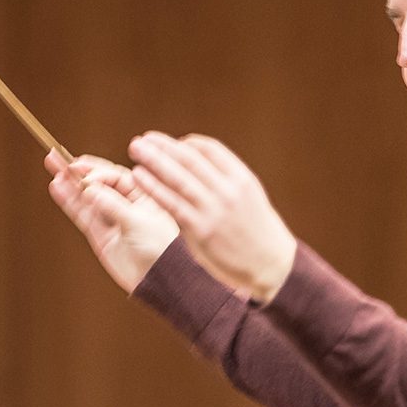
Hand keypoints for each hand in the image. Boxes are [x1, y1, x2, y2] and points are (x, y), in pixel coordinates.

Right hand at [46, 151, 179, 292]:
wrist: (160, 279)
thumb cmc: (161, 249)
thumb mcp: (139, 223)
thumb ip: (114, 206)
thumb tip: (91, 189)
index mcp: (143, 197)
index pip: (117, 177)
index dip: (100, 173)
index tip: (86, 177)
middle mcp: (126, 206)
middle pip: (99, 183)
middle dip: (79, 170)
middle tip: (58, 156)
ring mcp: (111, 220)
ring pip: (86, 197)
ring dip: (69, 182)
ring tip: (51, 164)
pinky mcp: (100, 235)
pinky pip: (82, 215)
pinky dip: (69, 202)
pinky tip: (57, 187)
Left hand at [127, 132, 297, 302]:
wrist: (271, 265)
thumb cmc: (258, 231)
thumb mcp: (250, 197)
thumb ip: (227, 181)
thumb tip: (198, 165)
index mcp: (241, 178)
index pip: (209, 148)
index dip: (185, 143)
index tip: (170, 145)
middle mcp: (228, 190)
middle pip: (189, 158)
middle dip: (162, 146)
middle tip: (141, 140)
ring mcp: (214, 210)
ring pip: (177, 177)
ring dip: (153, 160)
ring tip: (135, 149)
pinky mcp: (200, 229)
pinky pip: (171, 203)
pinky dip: (153, 187)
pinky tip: (139, 177)